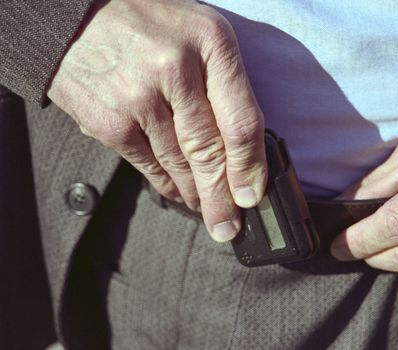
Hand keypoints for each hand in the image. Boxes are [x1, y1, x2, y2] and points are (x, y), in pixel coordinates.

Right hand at [47, 0, 266, 241]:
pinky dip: (166, 184)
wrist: (74, 16)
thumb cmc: (150, 24)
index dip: (250, 167)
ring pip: (179, 163)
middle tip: (229, 226)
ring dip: (195, 194)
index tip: (252, 196)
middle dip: (222, 197)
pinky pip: (148, 164)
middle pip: (209, 151)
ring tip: (207, 212)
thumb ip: (224, 82)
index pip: (241, 120)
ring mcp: (138, 98)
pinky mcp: (109, 122)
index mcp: (211, 43)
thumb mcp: (200, 34)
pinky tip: (178, 194)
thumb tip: (242, 149)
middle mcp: (176, 70)